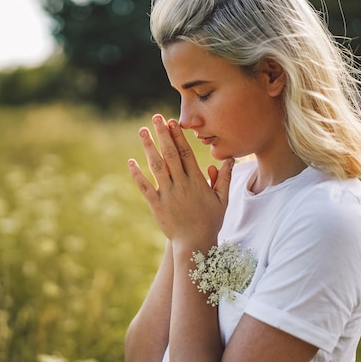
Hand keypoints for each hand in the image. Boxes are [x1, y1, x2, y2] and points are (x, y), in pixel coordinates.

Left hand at [128, 114, 233, 249]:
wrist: (195, 244)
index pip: (186, 153)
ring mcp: (168, 194)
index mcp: (197, 181)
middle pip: (171, 154)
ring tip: (142, 131)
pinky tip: (131, 161)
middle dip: (163, 134)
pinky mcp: (156, 205)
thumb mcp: (222, 199)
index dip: (178, 136)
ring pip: (157, 166)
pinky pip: (145, 187)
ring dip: (149, 147)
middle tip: (155, 117)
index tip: (172, 122)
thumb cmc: (210, 221)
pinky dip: (137, 174)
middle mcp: (181, 184)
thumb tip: (229, 158)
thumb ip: (224, 178)